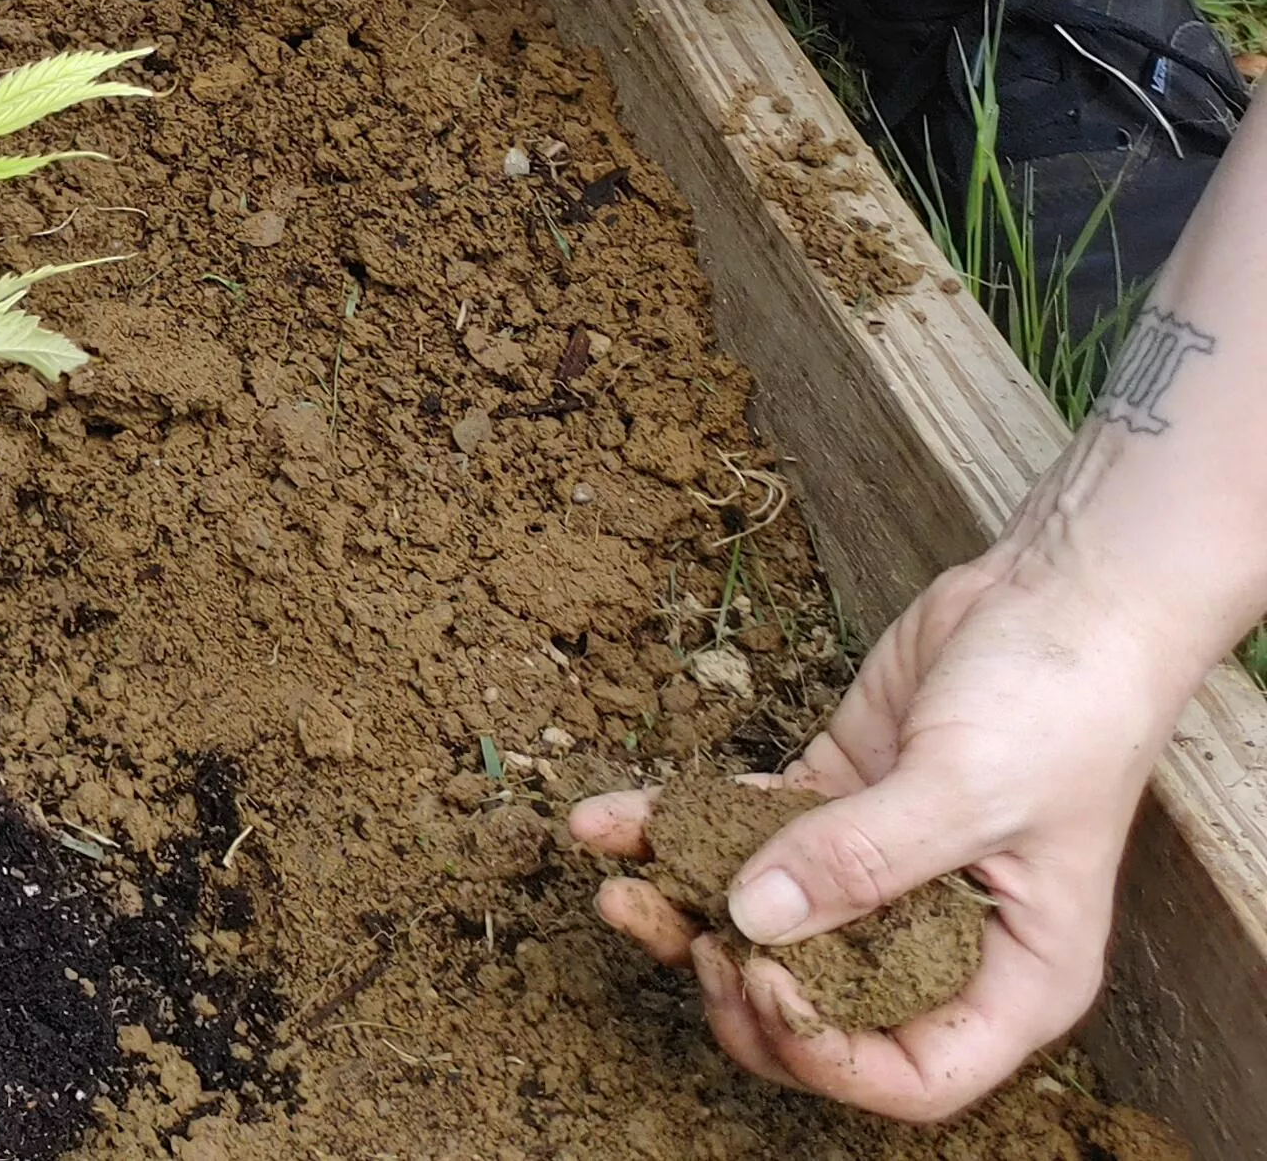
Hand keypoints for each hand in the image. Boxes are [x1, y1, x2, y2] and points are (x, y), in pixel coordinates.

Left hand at [573, 547, 1192, 1119]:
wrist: (1058, 596)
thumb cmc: (1060, 706)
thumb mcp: (969, 790)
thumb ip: (861, 858)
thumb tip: (751, 919)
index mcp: (1013, 979)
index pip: (913, 1073)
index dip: (827, 1054)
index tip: (758, 980)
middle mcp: (942, 939)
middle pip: (822, 1001)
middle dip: (730, 980)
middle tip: (666, 932)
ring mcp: (880, 870)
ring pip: (767, 917)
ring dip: (683, 905)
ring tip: (609, 886)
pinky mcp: (834, 800)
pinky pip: (745, 830)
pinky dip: (677, 825)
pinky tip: (608, 818)